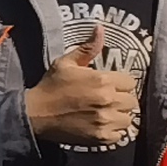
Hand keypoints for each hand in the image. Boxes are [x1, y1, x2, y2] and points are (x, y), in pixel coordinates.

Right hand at [25, 27, 138, 150]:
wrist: (34, 114)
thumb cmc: (50, 87)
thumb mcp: (66, 63)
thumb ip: (87, 48)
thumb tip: (100, 28)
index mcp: (102, 80)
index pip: (130, 82)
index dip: (120, 84)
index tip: (109, 87)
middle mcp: (108, 100)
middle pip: (132, 101)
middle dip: (121, 100)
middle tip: (106, 101)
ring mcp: (105, 120)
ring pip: (128, 119)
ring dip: (119, 116)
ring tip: (104, 114)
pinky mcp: (101, 137)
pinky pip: (120, 135)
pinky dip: (113, 132)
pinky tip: (100, 126)